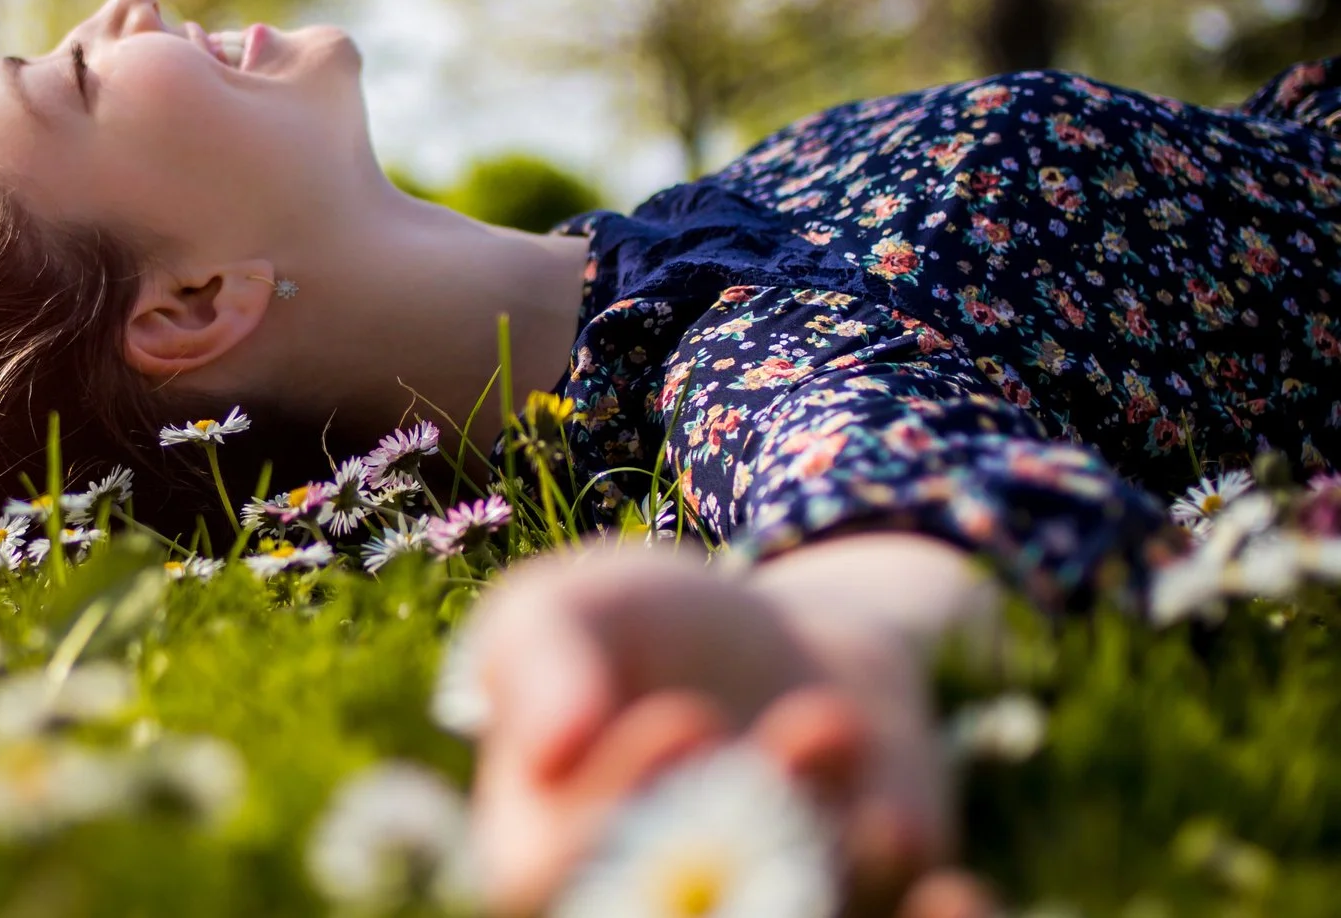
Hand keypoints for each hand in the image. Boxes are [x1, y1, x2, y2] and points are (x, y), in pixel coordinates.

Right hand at [464, 544, 992, 916]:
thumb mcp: (573, 606)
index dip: (613, 824)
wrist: (791, 651)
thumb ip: (538, 653)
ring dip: (840, 860)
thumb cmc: (651, 629)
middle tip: (789, 738)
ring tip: (832, 723)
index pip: (547, 885)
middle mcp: (646, 915)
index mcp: (543, 862)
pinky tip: (954, 895)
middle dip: (738, 852)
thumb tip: (552, 746)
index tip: (681, 718)